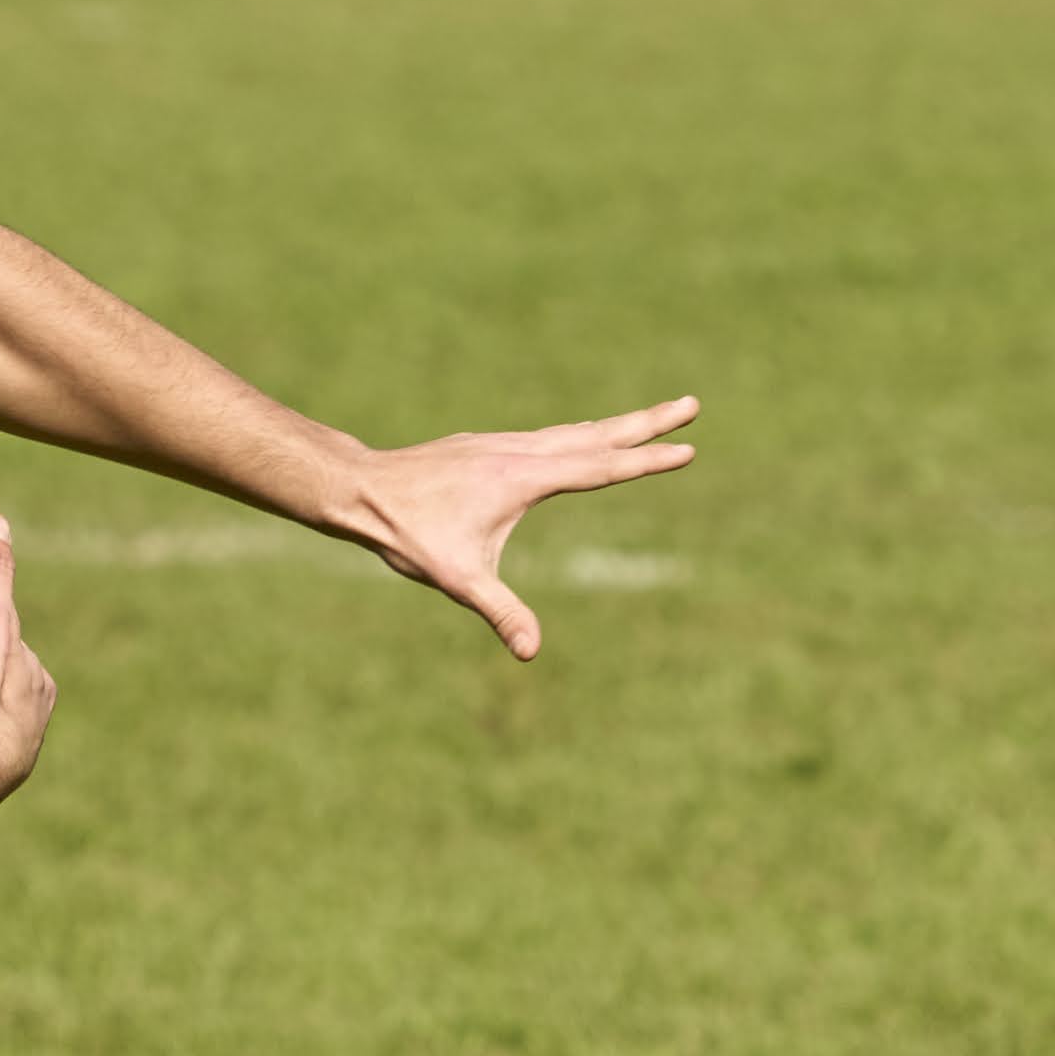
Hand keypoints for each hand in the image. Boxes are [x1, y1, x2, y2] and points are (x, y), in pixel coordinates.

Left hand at [339, 400, 700, 660]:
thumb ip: (500, 612)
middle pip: (598, 434)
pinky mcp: (488, 445)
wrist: (361, 489)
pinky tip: (581, 440)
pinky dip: (580, 433)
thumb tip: (530, 652)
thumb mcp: (457, 579)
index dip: (646, 462)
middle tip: (693, 404)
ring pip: (574, 431)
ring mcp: (504, 443)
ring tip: (653, 418)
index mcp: (523, 477)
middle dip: (648, 422)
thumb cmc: (408, 534)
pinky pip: (549, 435)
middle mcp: (520, 450)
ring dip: (617, 425)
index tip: (688, 447)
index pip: (600, 467)